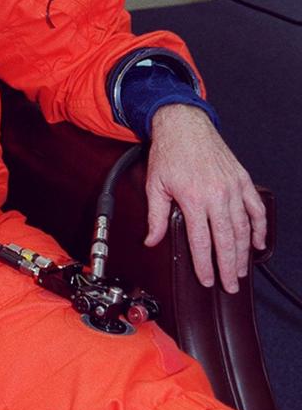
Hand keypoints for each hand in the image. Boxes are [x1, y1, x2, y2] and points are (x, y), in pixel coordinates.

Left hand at [144, 104, 266, 292]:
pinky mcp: (241, 180)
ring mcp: (232, 187)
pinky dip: (259, 227)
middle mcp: (216, 194)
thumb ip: (155, 216)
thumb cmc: (169, 152)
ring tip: (241, 270)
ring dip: (244, 252)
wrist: (183, 125)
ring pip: (243, 227)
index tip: (207, 280)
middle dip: (229, 266)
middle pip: (226, 240)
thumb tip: (151, 240)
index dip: (205, 264)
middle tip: (229, 284)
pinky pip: (255, 208)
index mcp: (193, 198)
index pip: (201, 241)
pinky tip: (257, 242)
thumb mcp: (155, 185)